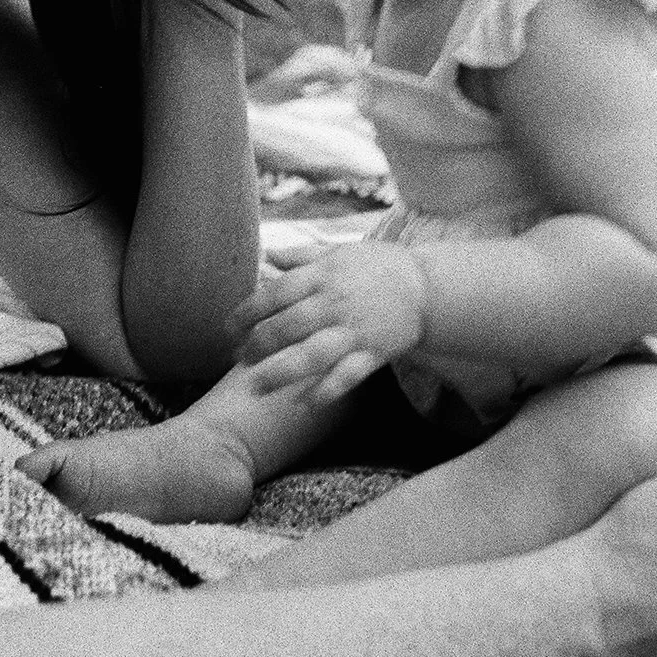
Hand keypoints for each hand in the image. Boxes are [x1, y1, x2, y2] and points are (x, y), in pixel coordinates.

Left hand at [229, 241, 426, 403]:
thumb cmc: (378, 267)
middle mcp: (335, 303)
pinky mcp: (373, 353)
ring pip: (312, 355)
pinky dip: (325, 391)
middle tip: (237, 360)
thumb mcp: (339, 252)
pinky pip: (346, 376)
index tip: (229, 329)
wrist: (426, 287)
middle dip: (258, 345)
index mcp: (323, 275)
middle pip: (288, 326)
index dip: (249, 311)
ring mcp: (354, 330)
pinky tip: (302, 404)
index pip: (276, 293)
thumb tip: (267, 256)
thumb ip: (302, 255)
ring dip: (281, 373)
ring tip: (256, 388)